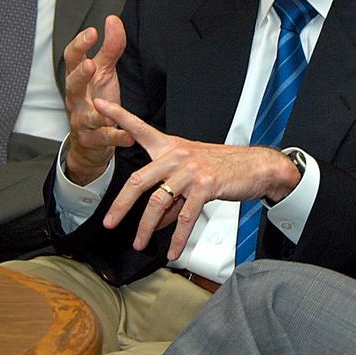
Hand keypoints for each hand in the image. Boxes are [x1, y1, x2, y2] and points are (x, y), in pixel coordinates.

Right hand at [63, 17, 131, 184]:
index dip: (79, 45)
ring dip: (95, 111)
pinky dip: (116, 137)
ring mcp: (82, 121)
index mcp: (79, 79)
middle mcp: (76, 99)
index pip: (72, 59)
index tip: (92, 32)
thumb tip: (113, 19)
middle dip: (80, 75)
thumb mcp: (105, 72)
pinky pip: (104, 138)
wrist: (92, 142)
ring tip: (102, 103)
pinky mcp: (92, 140)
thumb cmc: (97, 100)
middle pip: (72, 86)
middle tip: (90, 64)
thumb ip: (110, 48)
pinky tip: (127, 135)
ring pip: (84, 116)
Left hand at [93, 99, 301, 258]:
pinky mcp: (206, 186)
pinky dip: (178, 237)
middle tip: (110, 222)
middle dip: (121, 205)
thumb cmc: (225, 167)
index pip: (140, 128)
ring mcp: (191, 170)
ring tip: (140, 242)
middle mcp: (178, 156)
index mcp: (171, 147)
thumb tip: (157, 222)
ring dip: (147, 227)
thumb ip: (172, 196)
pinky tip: (173, 249)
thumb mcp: (193, 176)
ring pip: (159, 202)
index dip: (118, 115)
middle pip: (140, 180)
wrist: (257, 166)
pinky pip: (186, 216)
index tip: (98, 105)